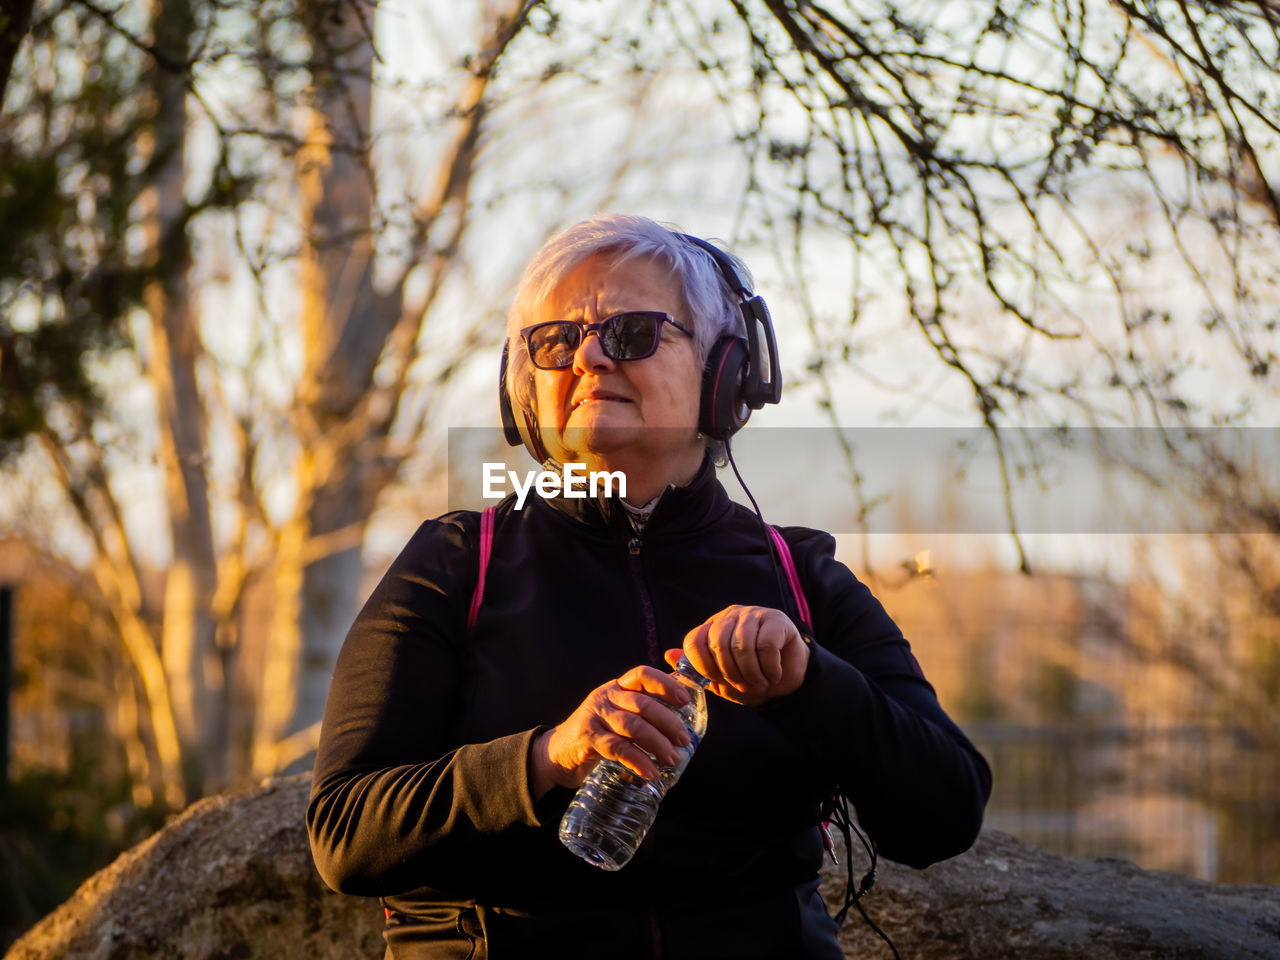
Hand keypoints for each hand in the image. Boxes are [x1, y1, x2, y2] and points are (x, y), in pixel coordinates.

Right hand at [531, 666, 692, 797]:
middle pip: (642, 704)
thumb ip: (643, 711)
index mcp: (617, 687)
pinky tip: (651, 772)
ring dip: (657, 743)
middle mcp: (605, 697)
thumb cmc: (598, 733)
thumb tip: (684, 712)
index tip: (685, 699)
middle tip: (684, 740)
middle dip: (668, 722)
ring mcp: (594, 717)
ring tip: (673, 759)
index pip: (642, 675)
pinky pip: (617, 748)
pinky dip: (638, 761)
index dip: (665, 684)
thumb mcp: (618, 714)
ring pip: (632, 726)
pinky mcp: (587, 740)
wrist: (557, 753)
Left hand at [666, 605, 808, 706]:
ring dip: (751, 673)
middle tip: (744, 687)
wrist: (786, 680)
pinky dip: (769, 668)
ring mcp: (753, 614)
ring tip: (760, 683)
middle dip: (730, 674)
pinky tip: (773, 675)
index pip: (694, 641)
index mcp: (712, 627)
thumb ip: (697, 668)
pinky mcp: (776, 620)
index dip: (702, 666)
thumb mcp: (720, 679)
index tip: (716, 682)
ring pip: (743, 645)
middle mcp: (730, 616)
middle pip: (718, 644)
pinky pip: (766, 645)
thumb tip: (668, 655)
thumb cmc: (749, 677)